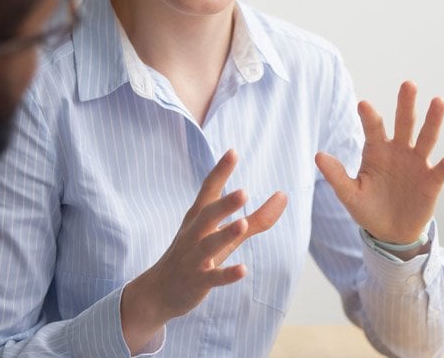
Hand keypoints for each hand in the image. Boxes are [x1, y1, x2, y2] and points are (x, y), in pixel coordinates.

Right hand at [120, 149, 286, 352]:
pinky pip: (213, 277)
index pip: (209, 190)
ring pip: (210, 244)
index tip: (232, 152)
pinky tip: (243, 270)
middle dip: (224, 203)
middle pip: (208, 214)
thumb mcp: (225, 235)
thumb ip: (256, 218)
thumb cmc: (196, 254)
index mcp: (199, 217)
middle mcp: (194, 233)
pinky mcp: (197, 281)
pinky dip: (227, 274)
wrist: (159, 290)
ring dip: (225, 234)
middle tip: (243, 192)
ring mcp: (194, 258)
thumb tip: (284, 196)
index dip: (220, 172)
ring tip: (242, 223)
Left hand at [316, 81, 443, 244]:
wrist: (389, 232)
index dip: (369, 117)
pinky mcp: (431, 180)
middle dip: (405, 105)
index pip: (373, 129)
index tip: (363, 104)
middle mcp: (397, 151)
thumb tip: (318, 155)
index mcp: (375, 151)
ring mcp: (415, 163)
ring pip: (426, 138)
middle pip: (403, 123)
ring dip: (433, 121)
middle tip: (408, 84)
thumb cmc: (367, 208)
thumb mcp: (349, 194)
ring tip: (438, 101)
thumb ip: (336, 175)